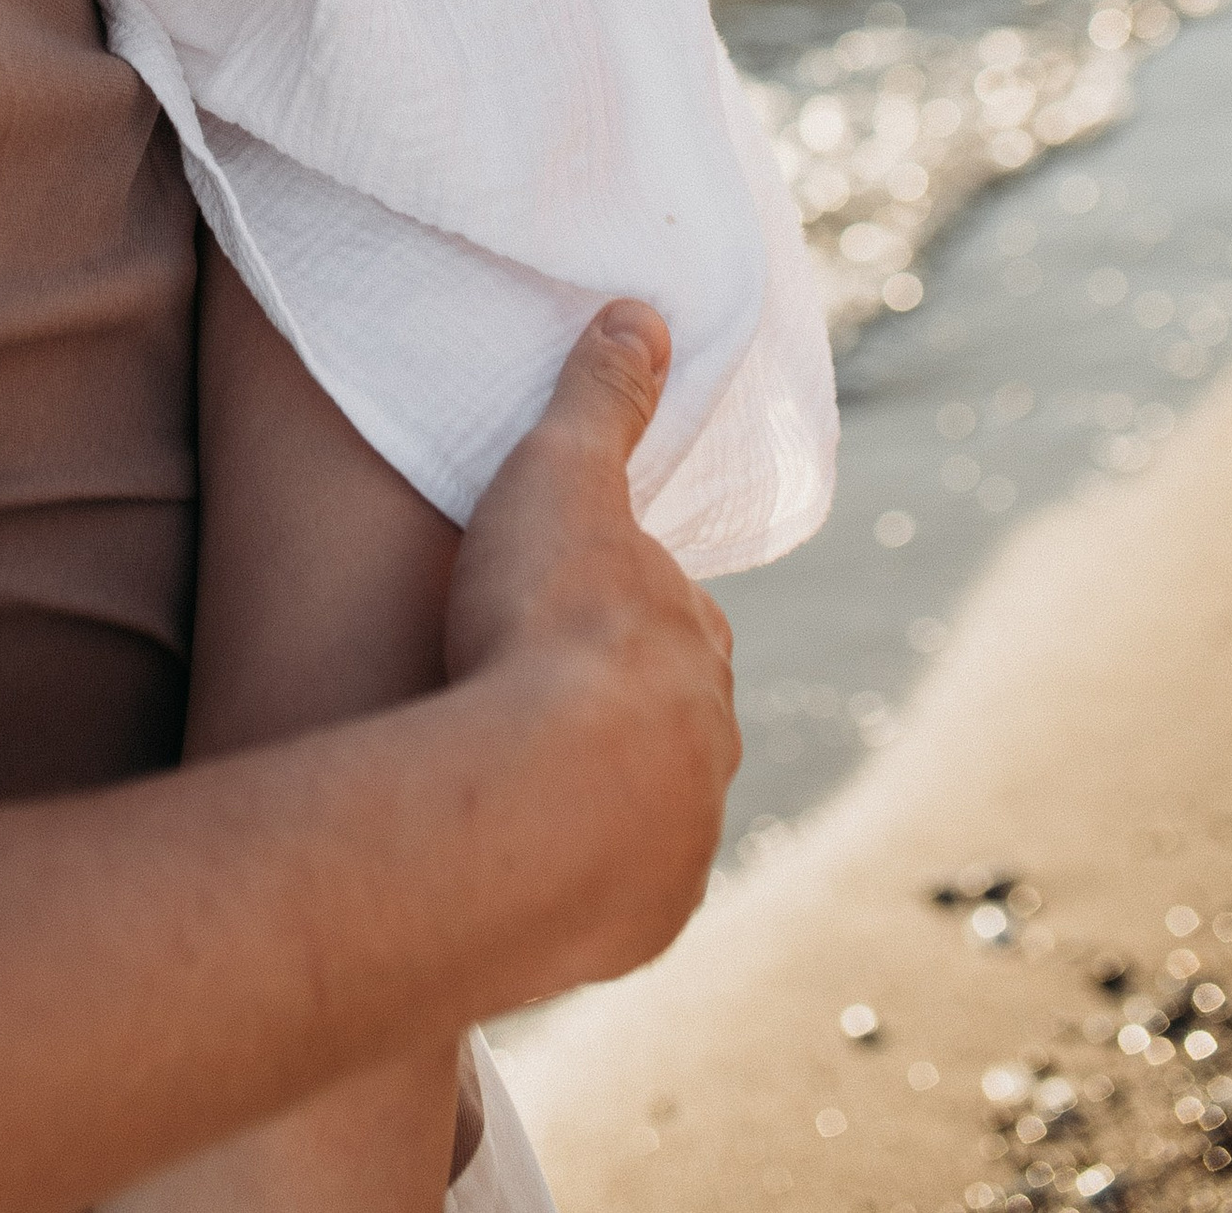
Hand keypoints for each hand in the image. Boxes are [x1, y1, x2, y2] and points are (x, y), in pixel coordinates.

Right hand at [442, 302, 739, 991]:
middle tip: (534, 696)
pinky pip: (617, 890)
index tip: (569, 607)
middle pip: (672, 714)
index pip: (673, 614)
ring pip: (653, 806)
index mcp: (695, 639)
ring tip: (520, 786)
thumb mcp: (559, 480)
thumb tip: (643, 312)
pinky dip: (582, 875)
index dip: (621, 605)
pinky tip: (526, 861)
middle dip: (620, 705)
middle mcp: (710, 743)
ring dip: (602, 796)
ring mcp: (682, 837)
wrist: (536, 801)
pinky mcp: (646, 917)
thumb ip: (601, 398)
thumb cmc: (546, 626)